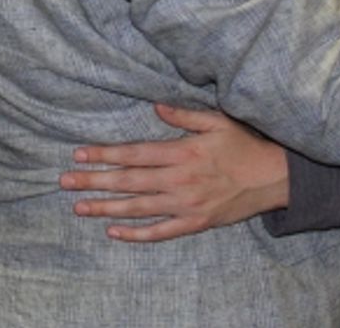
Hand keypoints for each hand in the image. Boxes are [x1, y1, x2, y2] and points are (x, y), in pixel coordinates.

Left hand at [59, 104, 289, 241]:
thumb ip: (184, 115)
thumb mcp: (217, 121)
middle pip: (129, 181)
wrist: (274, 178)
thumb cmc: (244, 145)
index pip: (134, 154)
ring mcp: (186, 204)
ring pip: (138, 208)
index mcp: (182, 152)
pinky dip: (136, 234)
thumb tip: (156, 105)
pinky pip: (161, 232)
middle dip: (94, 181)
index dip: (105, 154)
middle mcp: (179, 180)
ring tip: (79, 207)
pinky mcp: (195, 223)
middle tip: (65, 181)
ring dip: (106, 207)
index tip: (79, 153)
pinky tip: (113, 231)